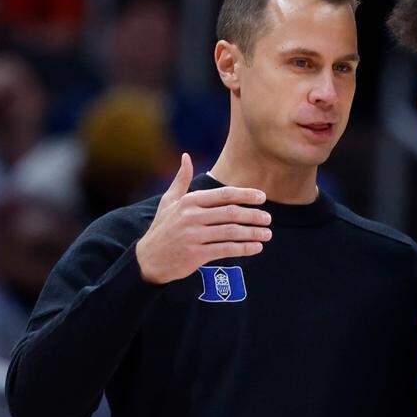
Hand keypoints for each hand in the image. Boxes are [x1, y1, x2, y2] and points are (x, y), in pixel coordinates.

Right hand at [135, 153, 271, 283]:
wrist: (147, 260)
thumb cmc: (162, 229)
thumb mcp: (168, 202)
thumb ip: (181, 180)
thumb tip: (186, 156)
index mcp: (188, 202)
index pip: (223, 195)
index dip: (245, 195)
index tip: (262, 197)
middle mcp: (191, 217)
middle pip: (231, 213)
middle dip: (253, 215)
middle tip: (268, 219)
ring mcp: (193, 236)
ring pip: (231, 232)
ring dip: (253, 233)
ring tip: (267, 234)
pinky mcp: (195, 254)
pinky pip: (226, 250)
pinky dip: (244, 248)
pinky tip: (256, 248)